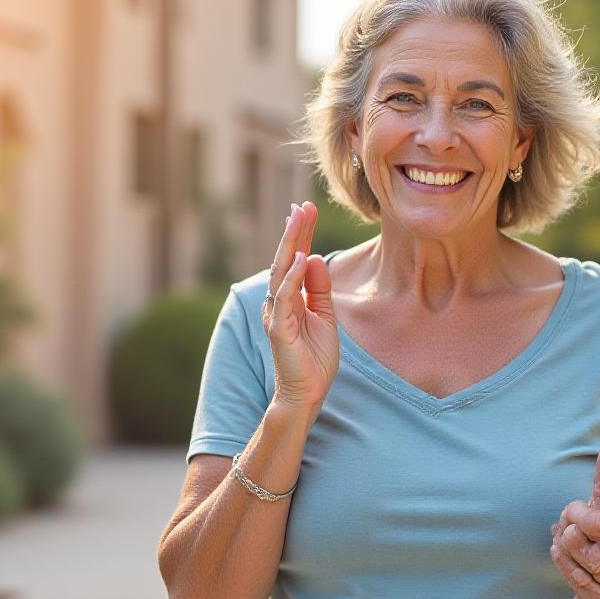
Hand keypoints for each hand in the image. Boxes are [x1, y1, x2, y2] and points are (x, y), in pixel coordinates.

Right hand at [262, 201, 338, 413]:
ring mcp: (276, 313)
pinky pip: (284, 297)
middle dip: (294, 231)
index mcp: (289, 297)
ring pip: (279, 271)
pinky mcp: (278, 329)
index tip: (307, 209)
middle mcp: (278, 301)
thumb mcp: (324, 316)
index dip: (301, 234)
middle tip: (301, 206)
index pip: (293, 258)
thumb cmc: (314, 358)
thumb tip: (311, 258)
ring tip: (298, 220)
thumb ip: (318, 289)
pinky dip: (290, 277)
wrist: (307, 392)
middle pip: (284, 258)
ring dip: (289, 244)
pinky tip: (298, 258)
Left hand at [548, 431, 599, 598]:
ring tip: (580, 549)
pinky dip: (571, 581)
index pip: (596, 523)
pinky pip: (567, 594)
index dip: (578, 513)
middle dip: (570, 531)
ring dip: (565, 553)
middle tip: (578, 531)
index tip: (577, 511)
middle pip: (576, 543)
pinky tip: (587, 578)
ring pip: (567, 566)